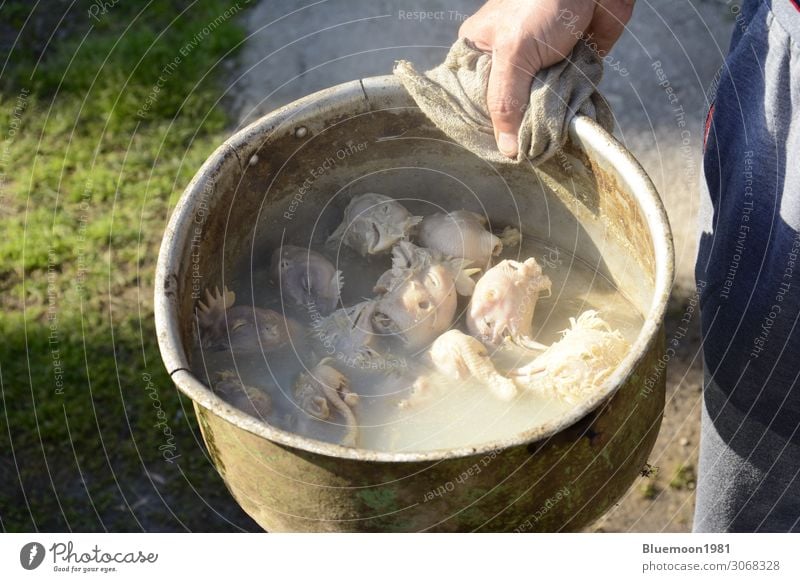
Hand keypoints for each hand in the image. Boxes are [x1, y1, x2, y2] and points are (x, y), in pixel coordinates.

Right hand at [459, 0, 634, 156]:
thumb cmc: (545, 1)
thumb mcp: (514, 53)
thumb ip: (506, 102)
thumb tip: (507, 150)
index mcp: (480, 51)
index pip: (474, 100)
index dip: (485, 127)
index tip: (499, 153)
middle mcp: (507, 60)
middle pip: (507, 107)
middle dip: (520, 126)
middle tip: (528, 150)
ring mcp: (539, 64)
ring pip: (537, 106)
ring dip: (547, 119)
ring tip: (550, 139)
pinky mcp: (569, 66)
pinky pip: (564, 98)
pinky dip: (570, 109)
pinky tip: (569, 124)